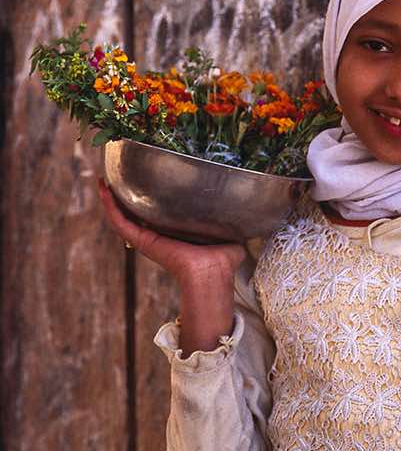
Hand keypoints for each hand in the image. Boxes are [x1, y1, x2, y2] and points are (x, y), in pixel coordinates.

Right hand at [97, 178, 245, 354]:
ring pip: (121, 217)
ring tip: (102, 180)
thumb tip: (247, 211)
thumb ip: (233, 221)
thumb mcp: (228, 234)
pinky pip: (120, 222)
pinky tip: (103, 189)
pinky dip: (110, 206)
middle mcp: (158, 236)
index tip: (140, 181)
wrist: (212, 272)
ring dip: (110, 199)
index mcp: (174, 233)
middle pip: (134, 214)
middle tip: (114, 178)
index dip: (146, 199)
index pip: (156, 215)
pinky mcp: (141, 241)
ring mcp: (147, 238)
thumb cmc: (223, 258)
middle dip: (123, 197)